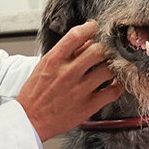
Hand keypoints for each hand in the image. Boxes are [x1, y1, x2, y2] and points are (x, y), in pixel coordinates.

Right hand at [17, 20, 124, 140]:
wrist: (30, 120)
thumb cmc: (36, 93)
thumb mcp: (45, 66)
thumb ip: (66, 52)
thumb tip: (87, 40)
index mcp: (54, 60)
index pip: (76, 35)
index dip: (91, 28)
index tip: (96, 28)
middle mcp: (67, 73)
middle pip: (98, 50)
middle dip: (106, 47)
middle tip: (108, 49)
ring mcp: (79, 90)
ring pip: (108, 69)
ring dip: (114, 65)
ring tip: (113, 65)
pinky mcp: (88, 106)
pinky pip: (113, 92)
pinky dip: (119, 85)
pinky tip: (116, 83)